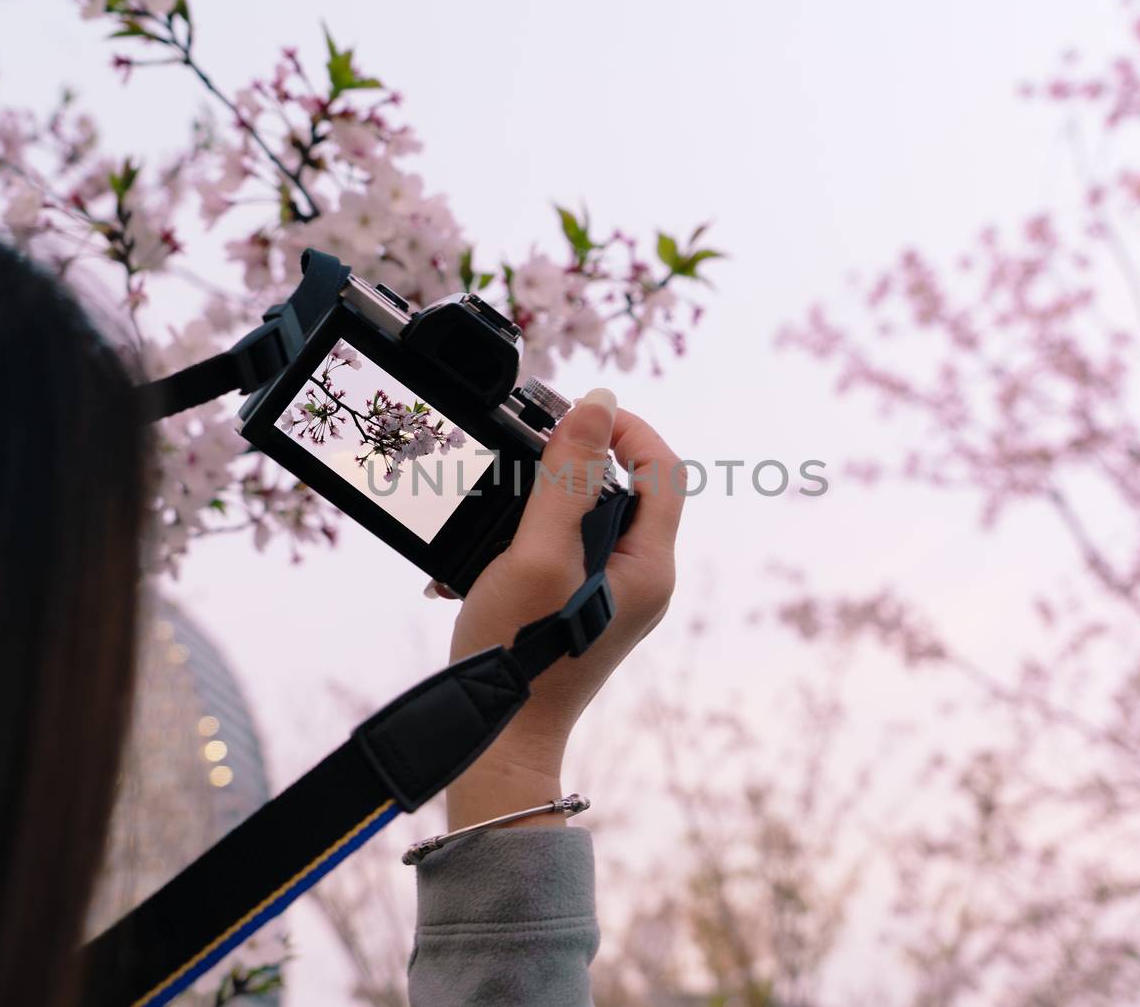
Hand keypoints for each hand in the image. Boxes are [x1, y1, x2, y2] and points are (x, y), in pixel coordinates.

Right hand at [437, 387, 684, 828]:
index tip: (573, 412)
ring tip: (490, 505)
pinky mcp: (575, 609)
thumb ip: (568, 476)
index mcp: (649, 564)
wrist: (494, 736)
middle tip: (523, 446)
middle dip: (571, 461)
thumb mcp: (539, 551)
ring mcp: (608, 596)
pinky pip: (558, 551)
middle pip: (623, 488)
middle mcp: (640, 578)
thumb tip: (598, 404)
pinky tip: (476, 555)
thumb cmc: (520, 652)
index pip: (663, 468)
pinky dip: (520, 540)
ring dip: (536, 502)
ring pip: (584, 518)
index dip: (626, 429)